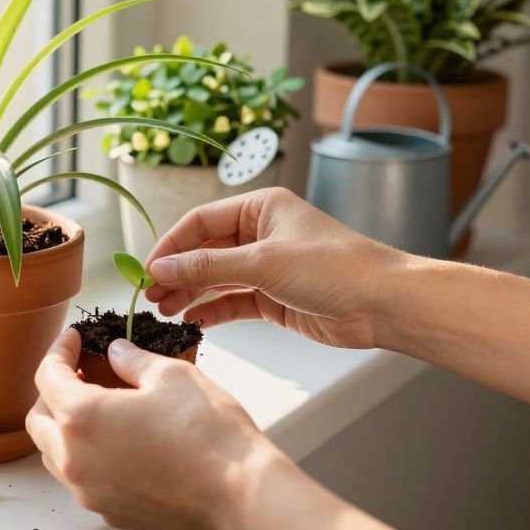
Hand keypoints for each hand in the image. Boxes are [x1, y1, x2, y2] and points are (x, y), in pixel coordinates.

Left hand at [25, 329, 283, 529]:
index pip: (47, 376)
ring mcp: (90, 491)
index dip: (59, 350)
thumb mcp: (170, 375)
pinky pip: (83, 480)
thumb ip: (131, 359)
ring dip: (64, 427)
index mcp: (81, 418)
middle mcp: (75, 460)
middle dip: (52, 391)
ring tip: (96, 405)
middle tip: (79, 371)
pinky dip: (88, 456)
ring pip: (55, 455)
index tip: (73, 339)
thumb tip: (116, 352)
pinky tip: (117, 441)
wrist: (241, 495)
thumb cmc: (209, 435)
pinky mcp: (111, 512)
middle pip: (39, 420)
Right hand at [143, 187, 405, 349]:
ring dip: (189, 294)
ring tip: (163, 311)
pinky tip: (191, 321)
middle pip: (204, 251)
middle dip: (176, 273)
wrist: (384, 304)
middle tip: (149, 295)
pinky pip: (232, 302)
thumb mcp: (263, 262)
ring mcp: (266, 267)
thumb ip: (207, 267)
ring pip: (215, 279)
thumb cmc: (334, 268)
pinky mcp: (274, 298)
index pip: (200, 221)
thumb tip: (159, 269)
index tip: (146, 269)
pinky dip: (212, 311)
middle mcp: (260, 234)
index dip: (170, 245)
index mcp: (260, 208)